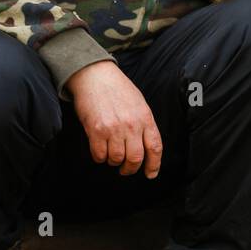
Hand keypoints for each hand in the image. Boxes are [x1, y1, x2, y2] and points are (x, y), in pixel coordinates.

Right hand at [66, 61, 162, 177]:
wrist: (95, 75)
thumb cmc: (118, 88)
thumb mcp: (139, 103)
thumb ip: (144, 123)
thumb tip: (146, 146)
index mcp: (145, 117)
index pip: (155, 147)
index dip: (154, 165)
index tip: (150, 174)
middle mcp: (132, 125)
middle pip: (136, 158)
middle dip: (130, 169)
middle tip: (125, 169)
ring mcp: (114, 128)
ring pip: (117, 159)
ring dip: (113, 162)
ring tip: (110, 155)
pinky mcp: (96, 130)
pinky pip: (99, 155)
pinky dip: (99, 157)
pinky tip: (100, 150)